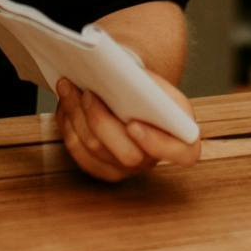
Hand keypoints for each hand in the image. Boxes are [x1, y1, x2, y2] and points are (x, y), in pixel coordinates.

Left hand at [54, 72, 200, 181]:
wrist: (131, 94)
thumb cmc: (145, 86)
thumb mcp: (156, 82)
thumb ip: (148, 87)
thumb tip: (121, 81)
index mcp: (180, 137)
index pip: (184, 154)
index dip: (158, 144)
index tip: (133, 124)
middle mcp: (154, 159)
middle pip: (128, 156)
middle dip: (102, 121)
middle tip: (89, 93)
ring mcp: (127, 169)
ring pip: (96, 150)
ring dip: (78, 115)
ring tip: (68, 86)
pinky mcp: (102, 169)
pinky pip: (80, 153)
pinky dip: (69, 124)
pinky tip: (66, 102)